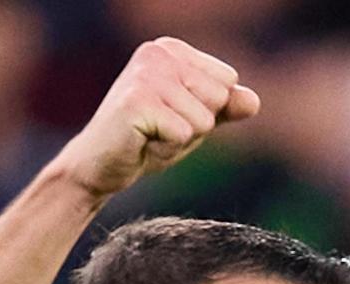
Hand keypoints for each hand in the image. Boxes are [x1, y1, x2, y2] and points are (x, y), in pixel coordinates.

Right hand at [52, 38, 258, 200]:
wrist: (96, 168)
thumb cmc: (144, 142)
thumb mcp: (192, 122)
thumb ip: (225, 108)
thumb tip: (253, 101)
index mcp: (172, 49)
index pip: (228, 81)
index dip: (206, 110)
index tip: (170, 116)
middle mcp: (158, 52)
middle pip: (218, 98)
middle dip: (195, 125)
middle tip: (158, 129)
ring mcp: (146, 75)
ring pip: (203, 119)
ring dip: (179, 140)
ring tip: (148, 136)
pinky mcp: (137, 101)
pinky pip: (183, 134)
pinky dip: (165, 148)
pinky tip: (139, 143)